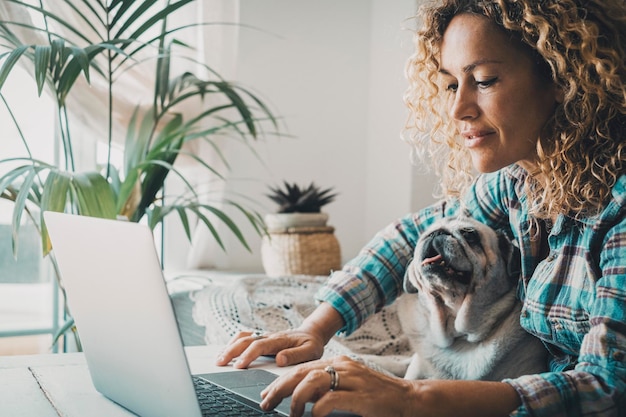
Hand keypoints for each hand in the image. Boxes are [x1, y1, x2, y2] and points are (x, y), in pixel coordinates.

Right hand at [215, 302, 344, 368]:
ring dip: (229, 346)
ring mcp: (264, 335)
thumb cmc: (312, 344)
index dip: (248, 355)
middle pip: (246, 340)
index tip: (239, 365)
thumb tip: (279, 359)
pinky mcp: (262, 337)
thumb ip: (296, 355)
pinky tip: (226, 351)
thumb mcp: (311, 351)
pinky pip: (244, 337)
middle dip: (231, 351)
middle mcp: (269, 336)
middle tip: (220, 362)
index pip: (260, 345)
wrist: (312, 333)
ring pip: (243, 337)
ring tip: (218, 358)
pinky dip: (233, 342)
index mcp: (280, 340)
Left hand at [259, 356, 413, 416]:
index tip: (267, 394)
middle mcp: (343, 366)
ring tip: (290, 413)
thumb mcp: (349, 387)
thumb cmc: (377, 397)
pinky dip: (317, 409)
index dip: (281, 381)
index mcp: (338, 362)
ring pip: (313, 381)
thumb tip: (302, 398)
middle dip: (280, 388)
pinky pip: (331, 399)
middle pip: (302, 372)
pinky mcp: (361, 396)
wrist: (409, 400)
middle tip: (266, 402)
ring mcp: (353, 379)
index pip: (302, 368)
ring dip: (296, 398)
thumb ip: (327, 388)